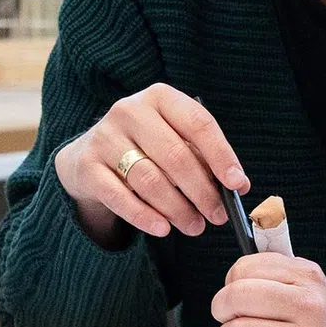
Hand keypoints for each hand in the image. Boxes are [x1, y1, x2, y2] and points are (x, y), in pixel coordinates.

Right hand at [51, 83, 249, 248]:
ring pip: (150, 179)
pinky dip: (144, 216)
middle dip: (202, 191)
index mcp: (160, 97)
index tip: (238, 183)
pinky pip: (120, 197)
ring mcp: (104, 138)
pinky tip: (163, 229)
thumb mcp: (172, 139)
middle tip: (218, 216)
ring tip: (194, 226)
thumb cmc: (145, 147)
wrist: (88, 156)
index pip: (198, 122)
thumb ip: (201, 157)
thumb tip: (235, 185)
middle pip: (175, 155)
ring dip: (177, 208)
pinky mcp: (88, 167)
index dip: (221, 155)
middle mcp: (129, 111)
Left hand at [210, 253, 325, 326]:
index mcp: (307, 277)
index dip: (230, 285)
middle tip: (230, 320)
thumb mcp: (298, 286)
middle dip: (222, 310)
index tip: (238, 298)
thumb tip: (231, 279)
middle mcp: (310, 306)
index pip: (244, 269)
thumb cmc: (307, 324)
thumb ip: (265, 274)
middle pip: (237, 297)